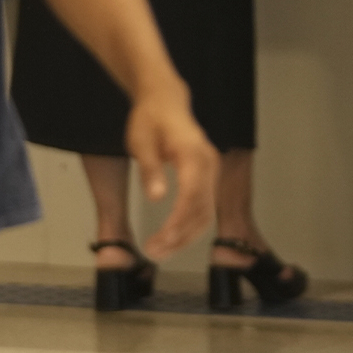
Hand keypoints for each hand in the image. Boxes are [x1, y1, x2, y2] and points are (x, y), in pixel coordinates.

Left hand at [124, 82, 218, 259]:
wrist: (165, 101)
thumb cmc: (150, 119)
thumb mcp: (140, 141)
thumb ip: (150, 169)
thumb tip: (156, 197)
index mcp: (192, 153)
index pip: (192, 194)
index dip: (178, 222)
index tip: (161, 240)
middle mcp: (208, 163)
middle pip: (202, 208)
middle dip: (179, 235)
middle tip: (154, 252)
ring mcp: (211, 170)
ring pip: (206, 212)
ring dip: (185, 236)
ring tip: (159, 251)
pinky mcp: (208, 176)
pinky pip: (205, 206)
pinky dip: (190, 226)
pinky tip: (173, 239)